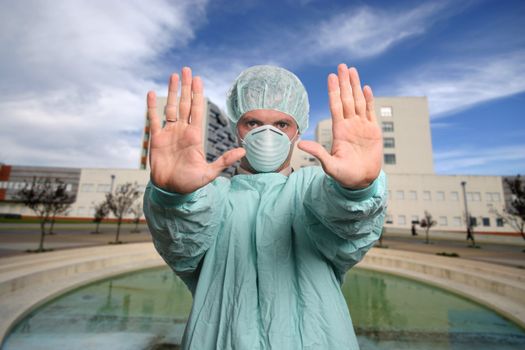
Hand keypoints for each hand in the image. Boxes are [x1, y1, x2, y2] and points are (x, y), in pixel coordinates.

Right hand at [147, 67, 244, 193]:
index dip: (197, 94)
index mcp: (195, 136)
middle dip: (186, 87)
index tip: (198, 79)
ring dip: (171, 91)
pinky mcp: (156, 139)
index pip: (197, 110)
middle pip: (184, 104)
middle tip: (187, 69)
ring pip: (170, 107)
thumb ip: (224, 160)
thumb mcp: (209, 173)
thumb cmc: (190, 184)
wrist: (171, 191)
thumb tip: (243, 151)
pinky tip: (152, 93)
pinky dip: (152, 106)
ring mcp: (169, 133)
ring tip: (173, 76)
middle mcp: (182, 131)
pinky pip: (153, 119)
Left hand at [298, 64, 382, 188]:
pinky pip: (370, 111)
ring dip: (355, 86)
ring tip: (352, 70)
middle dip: (344, 82)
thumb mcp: (329, 165)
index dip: (333, 91)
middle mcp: (349, 125)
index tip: (331, 76)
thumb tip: (300, 144)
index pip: (335, 106)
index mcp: (339, 130)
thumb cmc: (344, 176)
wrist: (361, 181)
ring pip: (358, 101)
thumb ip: (317, 153)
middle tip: (342, 65)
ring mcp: (361, 126)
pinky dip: (369, 99)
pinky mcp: (373, 130)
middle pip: (346, 99)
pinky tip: (366, 88)